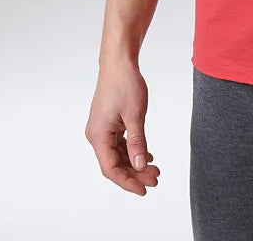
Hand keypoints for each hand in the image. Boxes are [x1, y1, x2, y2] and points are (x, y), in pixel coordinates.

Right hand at [85, 61, 160, 195]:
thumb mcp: (135, 115)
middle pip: (114, 163)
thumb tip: (139, 165)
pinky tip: (147, 155)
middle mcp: (96, 135)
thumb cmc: (125, 84)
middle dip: (135, 173)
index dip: (127, 182)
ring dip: (135, 163)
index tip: (144, 189)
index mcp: (98, 135)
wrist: (119, 63)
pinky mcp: (108, 124)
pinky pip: (119, 144)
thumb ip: (137, 142)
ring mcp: (102, 129)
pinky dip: (132, 151)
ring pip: (117, 155)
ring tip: (154, 169)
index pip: (110, 168)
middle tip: (156, 179)